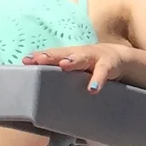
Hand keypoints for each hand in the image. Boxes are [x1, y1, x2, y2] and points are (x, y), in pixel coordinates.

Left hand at [22, 42, 137, 91]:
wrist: (120, 58)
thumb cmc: (92, 66)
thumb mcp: (76, 68)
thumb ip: (61, 76)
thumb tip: (39, 92)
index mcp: (69, 54)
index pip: (52, 55)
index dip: (39, 57)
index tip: (25, 61)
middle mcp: (79, 53)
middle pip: (63, 53)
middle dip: (50, 56)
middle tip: (38, 60)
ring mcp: (95, 57)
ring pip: (82, 57)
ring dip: (73, 60)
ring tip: (64, 65)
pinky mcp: (109, 65)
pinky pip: (103, 72)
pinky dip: (98, 80)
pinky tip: (92, 89)